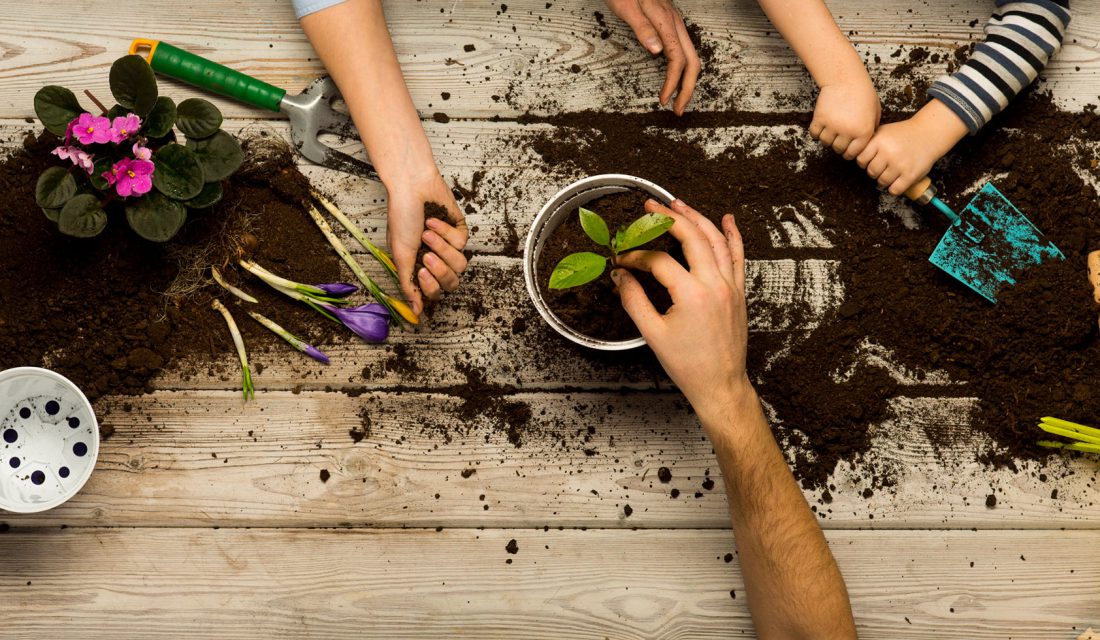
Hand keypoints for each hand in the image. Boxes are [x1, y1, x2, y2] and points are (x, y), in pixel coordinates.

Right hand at [386, 172, 467, 314]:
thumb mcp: (400, 253)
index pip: (434, 292)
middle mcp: (436, 260)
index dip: (431, 287)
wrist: (412, 187)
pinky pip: (461, 243)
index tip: (422, 272)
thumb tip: (416, 311)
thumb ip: (408, 284)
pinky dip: (446, 232)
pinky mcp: (460, 232)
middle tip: (427, 255)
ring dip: (442, 248)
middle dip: (440, 269)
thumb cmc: (402, 217)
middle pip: (452, 282)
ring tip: (427, 232)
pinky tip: (434, 220)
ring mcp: (449, 246)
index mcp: (419, 267)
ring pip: (460, 264)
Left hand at [603, 0, 700, 114]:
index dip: (672, 83)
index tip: (664, 100)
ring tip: (678, 99)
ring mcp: (675, 23)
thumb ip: (642, 28)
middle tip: (678, 110)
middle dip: (688, 89)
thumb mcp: (626, 7)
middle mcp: (675, 23)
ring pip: (691, 56)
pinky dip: (683, 69)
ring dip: (687, 81)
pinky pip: (684, 49)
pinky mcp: (671, 23)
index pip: (677, 59)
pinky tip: (675, 78)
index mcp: (666, 21)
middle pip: (692, 61)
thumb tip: (657, 51)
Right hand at [611, 199, 752, 421]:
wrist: (720, 385)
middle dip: (668, 218)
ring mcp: (730, 287)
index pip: (659, 261)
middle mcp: (715, 285)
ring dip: (697, 218)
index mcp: (692, 295)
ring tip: (679, 205)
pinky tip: (727, 220)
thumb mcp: (652, 334)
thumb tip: (620, 276)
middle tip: (650, 207)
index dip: (636, 256)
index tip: (622, 260)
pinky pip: (738, 256)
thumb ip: (634, 300)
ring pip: (716, 240)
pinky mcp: (739, 292)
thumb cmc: (689, 366)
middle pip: (692, 237)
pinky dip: (733, 235)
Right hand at [809, 75, 879, 158]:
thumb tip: (864, 144)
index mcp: (864, 132)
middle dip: (838, 145)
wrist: (846, 79)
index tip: (847, 147)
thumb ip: (871, 129)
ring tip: (831, 129)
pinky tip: (822, 125)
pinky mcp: (820, 118)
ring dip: (827, 138)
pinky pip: (814, 134)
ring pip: (825, 142)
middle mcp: (848, 131)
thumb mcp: (875, 113)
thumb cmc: (862, 94)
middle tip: (838, 137)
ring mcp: (833, 126)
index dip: (849, 152)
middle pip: (838, 149)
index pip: (852, 154)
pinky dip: (816, 131)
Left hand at [856, 98, 968, 195]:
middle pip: (870, 172)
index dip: (864, 162)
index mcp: (879, 141)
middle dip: (875, 171)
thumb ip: (868, 142)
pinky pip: (894, 190)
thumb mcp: (883, 131)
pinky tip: (897, 182)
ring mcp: (899, 164)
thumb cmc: (903, 134)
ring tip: (890, 173)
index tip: (871, 160)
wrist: (929, 133)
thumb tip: (850, 156)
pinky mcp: (910, 175)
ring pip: (881, 182)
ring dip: (884, 180)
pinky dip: (894, 188)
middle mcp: (888, 152)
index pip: (860, 160)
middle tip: (883, 167)